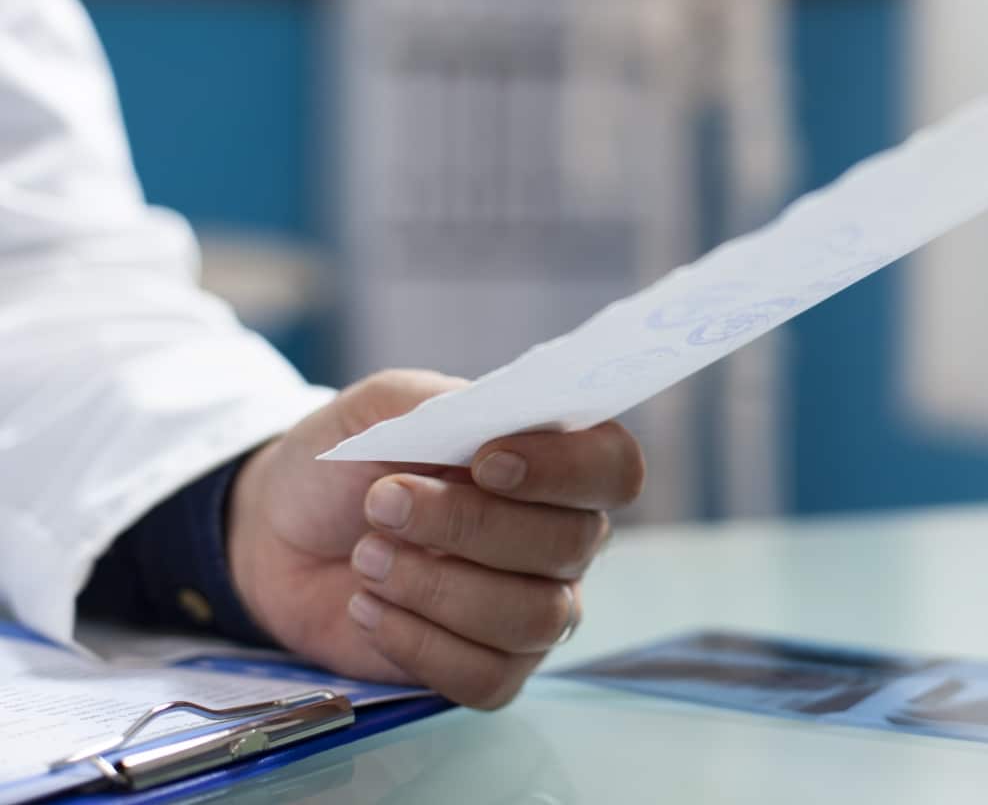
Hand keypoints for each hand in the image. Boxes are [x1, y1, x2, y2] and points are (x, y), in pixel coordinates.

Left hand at [226, 369, 644, 708]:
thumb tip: (483, 419)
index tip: (484, 462)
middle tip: (382, 503)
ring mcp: (534, 608)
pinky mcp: (491, 669)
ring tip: (367, 557)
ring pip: (533, 617)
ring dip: (437, 587)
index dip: (564, 469)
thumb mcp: (381, 406)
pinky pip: (488, 677)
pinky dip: (419, 644)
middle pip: (569, 544)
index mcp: (556, 464)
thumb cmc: (349, 463)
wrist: (282, 534)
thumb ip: (435, 402)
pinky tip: (369, 608)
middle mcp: (563, 539)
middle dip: (468, 524)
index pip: (613, 468)